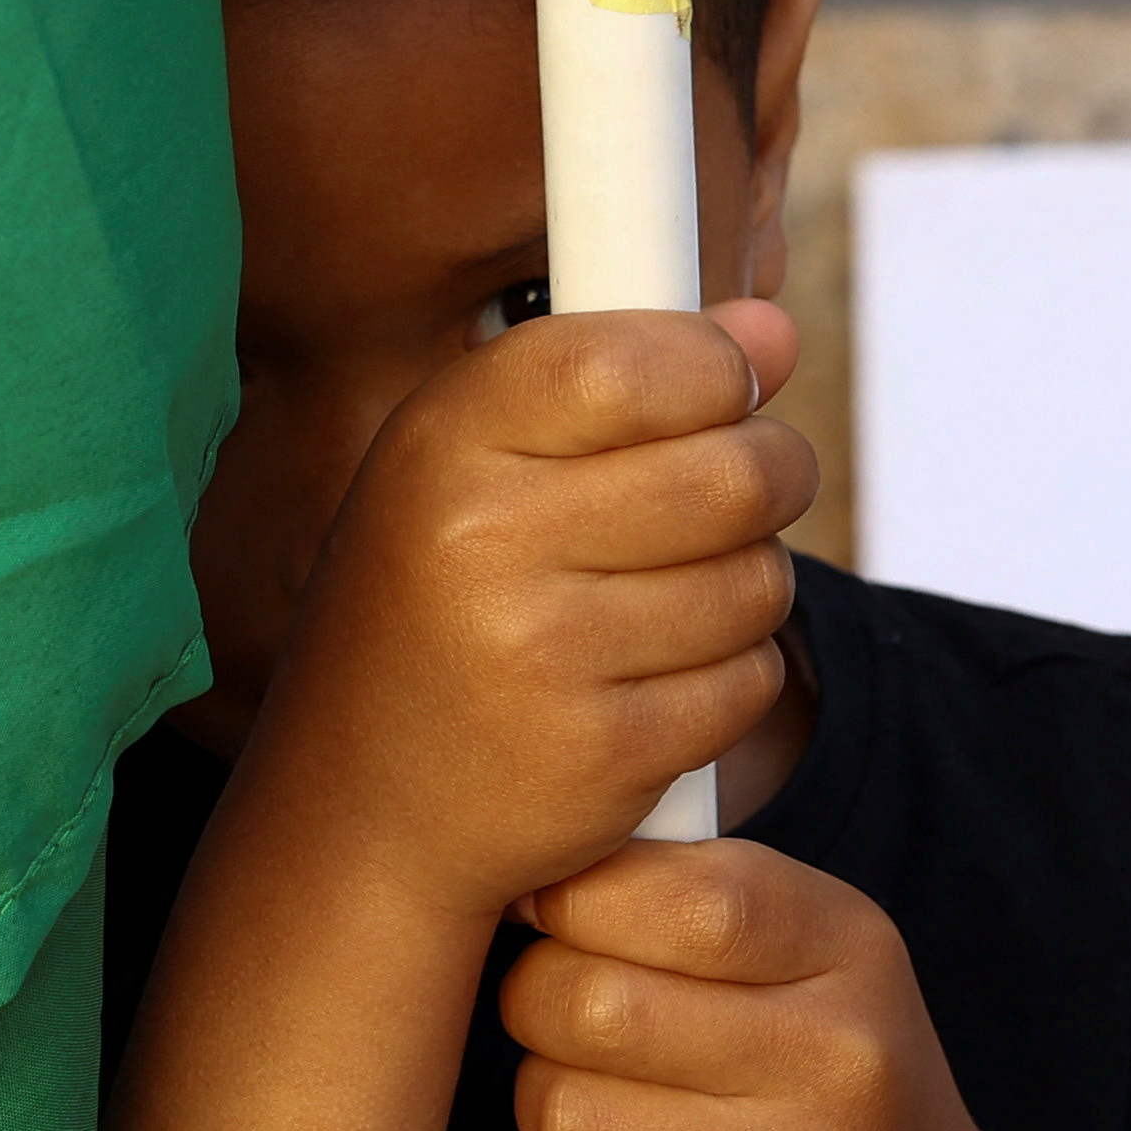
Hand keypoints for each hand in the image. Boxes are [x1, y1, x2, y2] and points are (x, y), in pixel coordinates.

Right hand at [232, 298, 815, 925]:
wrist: (356, 801)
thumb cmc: (429, 601)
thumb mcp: (468, 465)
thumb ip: (612, 382)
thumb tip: (774, 329)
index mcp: (442, 440)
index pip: (630, 361)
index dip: (712, 366)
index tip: (720, 384)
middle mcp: (484, 536)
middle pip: (734, 472)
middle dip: (772, 470)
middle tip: (739, 484)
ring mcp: (546, 650)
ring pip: (760, 580)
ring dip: (749, 583)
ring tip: (668, 592)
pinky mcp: (608, 749)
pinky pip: (752, 679)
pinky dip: (731, 675)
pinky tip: (653, 676)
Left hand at [507, 838, 1013, 1130]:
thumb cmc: (816, 1059)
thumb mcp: (795, 942)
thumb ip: (673, 885)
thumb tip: (520, 874)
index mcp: (848, 947)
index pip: (682, 898)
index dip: (572, 899)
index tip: (542, 910)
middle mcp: (845, 1059)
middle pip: (591, 1004)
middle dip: (534, 1002)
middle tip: (561, 1013)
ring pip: (565, 1113)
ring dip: (547, 1103)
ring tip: (602, 1099)